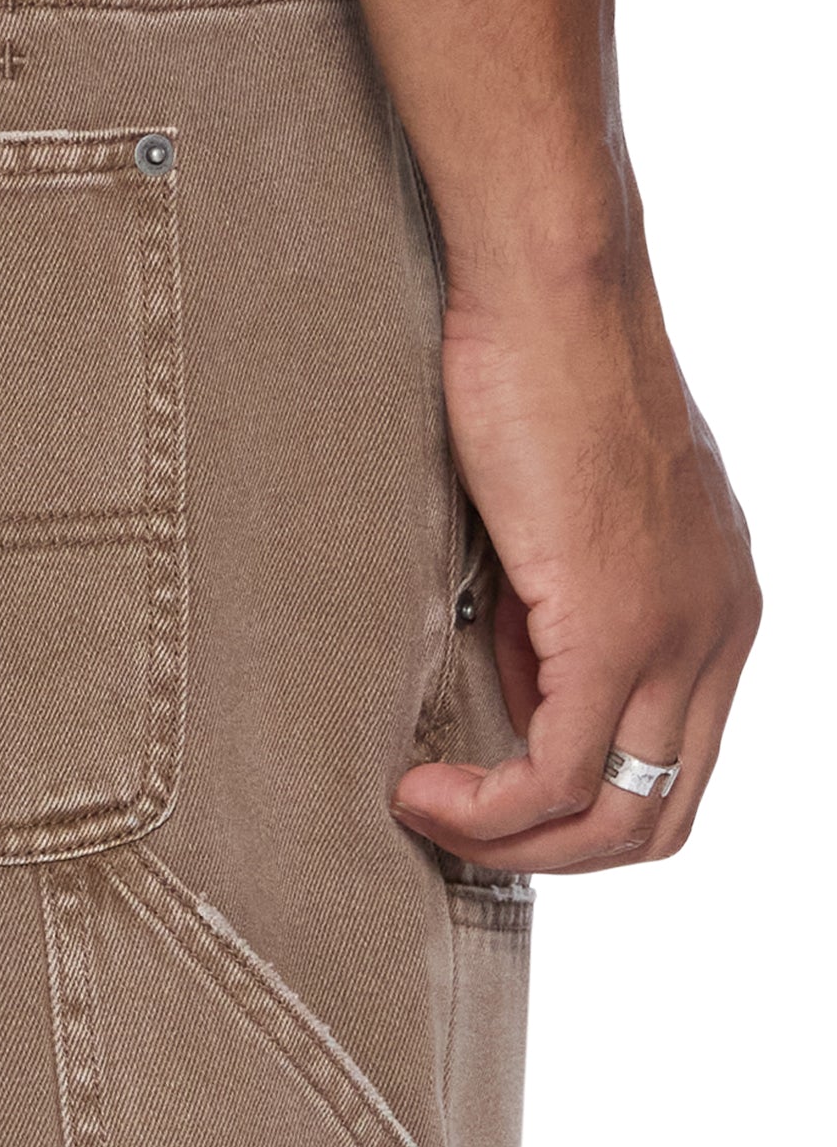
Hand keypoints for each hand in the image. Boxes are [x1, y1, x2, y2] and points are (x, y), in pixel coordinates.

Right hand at [393, 226, 760, 872]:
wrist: (553, 294)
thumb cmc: (546, 373)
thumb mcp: (564, 521)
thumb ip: (559, 613)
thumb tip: (516, 689)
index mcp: (720, 606)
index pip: (675, 766)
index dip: (579, 808)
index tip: (487, 791)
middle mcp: (722, 630)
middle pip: (661, 816)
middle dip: (553, 852)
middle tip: (457, 830)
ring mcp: (680, 632)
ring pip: (619, 814)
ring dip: (515, 845)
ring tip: (428, 814)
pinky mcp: (618, 626)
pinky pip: (560, 774)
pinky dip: (489, 810)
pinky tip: (424, 790)